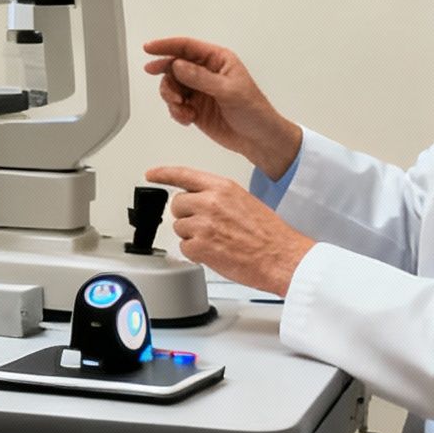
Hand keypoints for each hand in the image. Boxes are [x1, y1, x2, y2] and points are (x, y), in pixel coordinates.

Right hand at [141, 36, 302, 178]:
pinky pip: (175, 104)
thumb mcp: (229, 91)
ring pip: (171, 86)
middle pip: (174, 66)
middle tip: (169, 93)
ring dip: (172, 99)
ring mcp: (199, 89)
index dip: (166, 46)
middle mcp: (206, 72)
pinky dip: (176, 111)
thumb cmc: (254, 111)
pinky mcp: (194, 106)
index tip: (149, 49)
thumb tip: (178, 65)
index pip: (187, 47)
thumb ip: (201, 78)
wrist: (258, 140)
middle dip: (167, 78)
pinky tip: (188, 118)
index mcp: (218, 60)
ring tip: (183, 109)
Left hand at [145, 166, 316, 295]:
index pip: (184, 175)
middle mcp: (210, 202)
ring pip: (179, 227)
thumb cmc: (269, 234)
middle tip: (208, 227)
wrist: (282, 258)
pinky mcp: (199, 246)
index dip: (164, 174)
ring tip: (218, 241)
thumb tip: (201, 202)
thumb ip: (219, 198)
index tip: (151, 175)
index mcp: (222, 188)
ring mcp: (203, 224)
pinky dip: (196, 253)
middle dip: (187, 216)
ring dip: (192, 236)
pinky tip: (216, 253)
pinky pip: (184, 248)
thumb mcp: (245, 201)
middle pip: (177, 204)